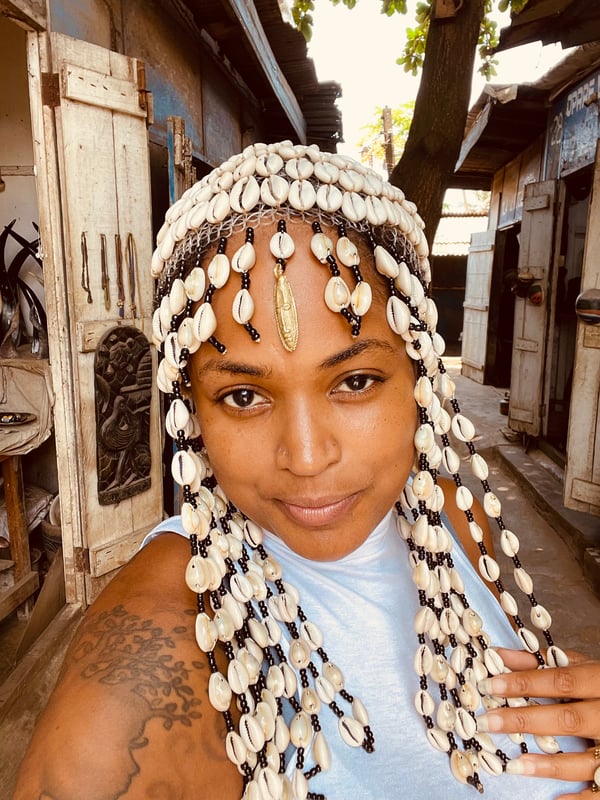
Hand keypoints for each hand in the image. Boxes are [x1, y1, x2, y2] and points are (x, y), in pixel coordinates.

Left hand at [476, 648, 599, 797]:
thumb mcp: (581, 666)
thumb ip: (543, 661)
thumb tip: (500, 655)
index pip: (560, 681)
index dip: (525, 683)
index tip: (491, 686)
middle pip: (567, 720)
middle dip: (525, 721)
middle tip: (489, 722)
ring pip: (585, 760)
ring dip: (549, 765)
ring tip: (515, 765)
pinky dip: (581, 797)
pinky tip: (557, 799)